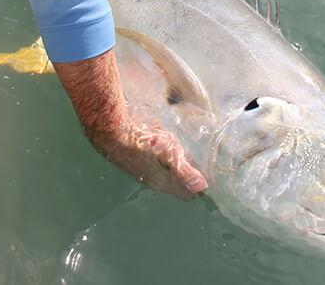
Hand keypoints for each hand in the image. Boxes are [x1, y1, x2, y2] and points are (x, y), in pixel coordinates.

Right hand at [87, 118, 207, 199]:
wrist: (112, 130)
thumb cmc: (142, 141)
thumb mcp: (168, 153)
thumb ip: (184, 171)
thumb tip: (202, 187)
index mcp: (162, 181)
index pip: (185, 193)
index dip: (198, 188)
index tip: (212, 181)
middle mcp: (152, 180)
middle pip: (175, 185)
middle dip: (189, 181)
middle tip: (204, 172)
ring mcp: (142, 170)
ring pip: (166, 175)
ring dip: (178, 171)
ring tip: (190, 163)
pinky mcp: (136, 160)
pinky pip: (157, 165)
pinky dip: (167, 162)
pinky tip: (169, 152)